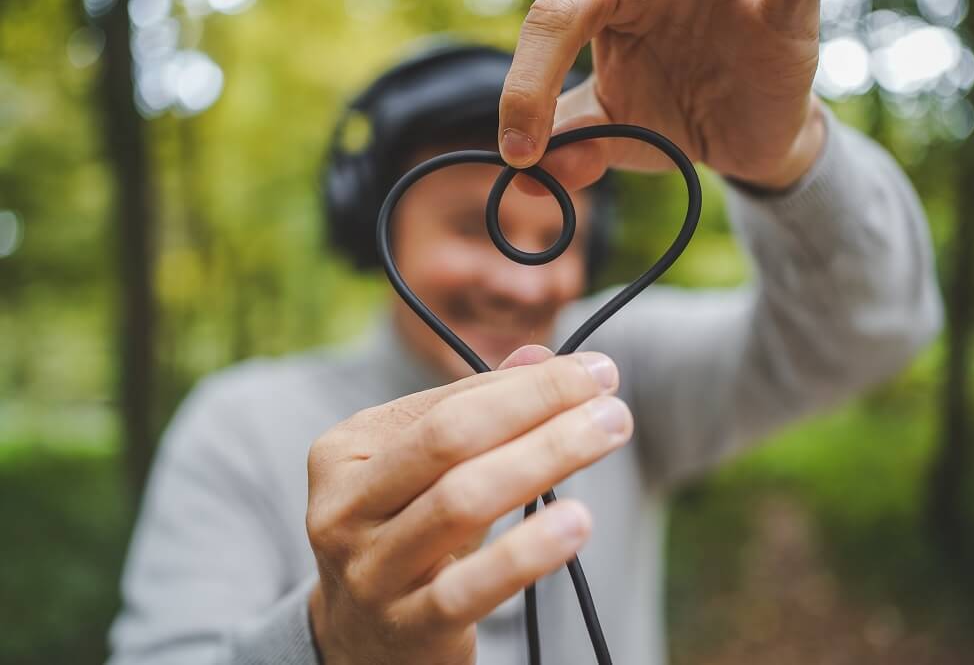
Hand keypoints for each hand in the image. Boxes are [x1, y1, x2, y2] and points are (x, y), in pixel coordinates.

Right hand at [306, 346, 632, 663]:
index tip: (593, 371)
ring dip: (545, 458)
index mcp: (344, 451)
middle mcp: (343, 506)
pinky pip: (470, 587)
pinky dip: (528, 551)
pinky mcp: (405, 626)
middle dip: (536, 406)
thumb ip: (476, 412)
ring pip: (462, 501)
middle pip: (450, 440)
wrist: (363, 642)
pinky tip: (578, 521)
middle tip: (609, 396)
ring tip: (609, 433)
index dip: (525, 385)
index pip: (446, 404)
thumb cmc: (407, 537)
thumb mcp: (428, 474)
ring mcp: (369, 570)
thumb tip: (541, 357)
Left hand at [499, 0, 825, 190]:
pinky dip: (781, 0)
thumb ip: (571, 144)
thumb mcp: (616, 130)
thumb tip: (525, 179)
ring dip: (697, 8)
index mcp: (605, 0)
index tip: (520, 154)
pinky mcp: (784, 9)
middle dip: (557, 53)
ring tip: (685, 28)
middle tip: (542, 125)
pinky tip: (770, 8)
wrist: (749, 138)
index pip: (552, 21)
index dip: (526, 87)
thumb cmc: (674, 114)